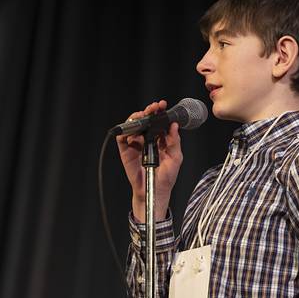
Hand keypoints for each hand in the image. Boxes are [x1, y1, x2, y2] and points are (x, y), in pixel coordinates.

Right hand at [116, 100, 182, 221]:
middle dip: (149, 112)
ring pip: (132, 126)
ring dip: (136, 118)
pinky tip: (134, 131)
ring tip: (143, 115)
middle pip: (145, 121)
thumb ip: (175, 141)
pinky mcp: (126, 152)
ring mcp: (136, 145)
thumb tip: (174, 126)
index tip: (162, 106)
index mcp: (160, 140)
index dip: (160, 113)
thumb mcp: (176, 158)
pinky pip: (122, 139)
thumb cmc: (166, 177)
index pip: (158, 123)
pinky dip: (125, 132)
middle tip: (154, 108)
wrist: (155, 191)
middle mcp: (147, 140)